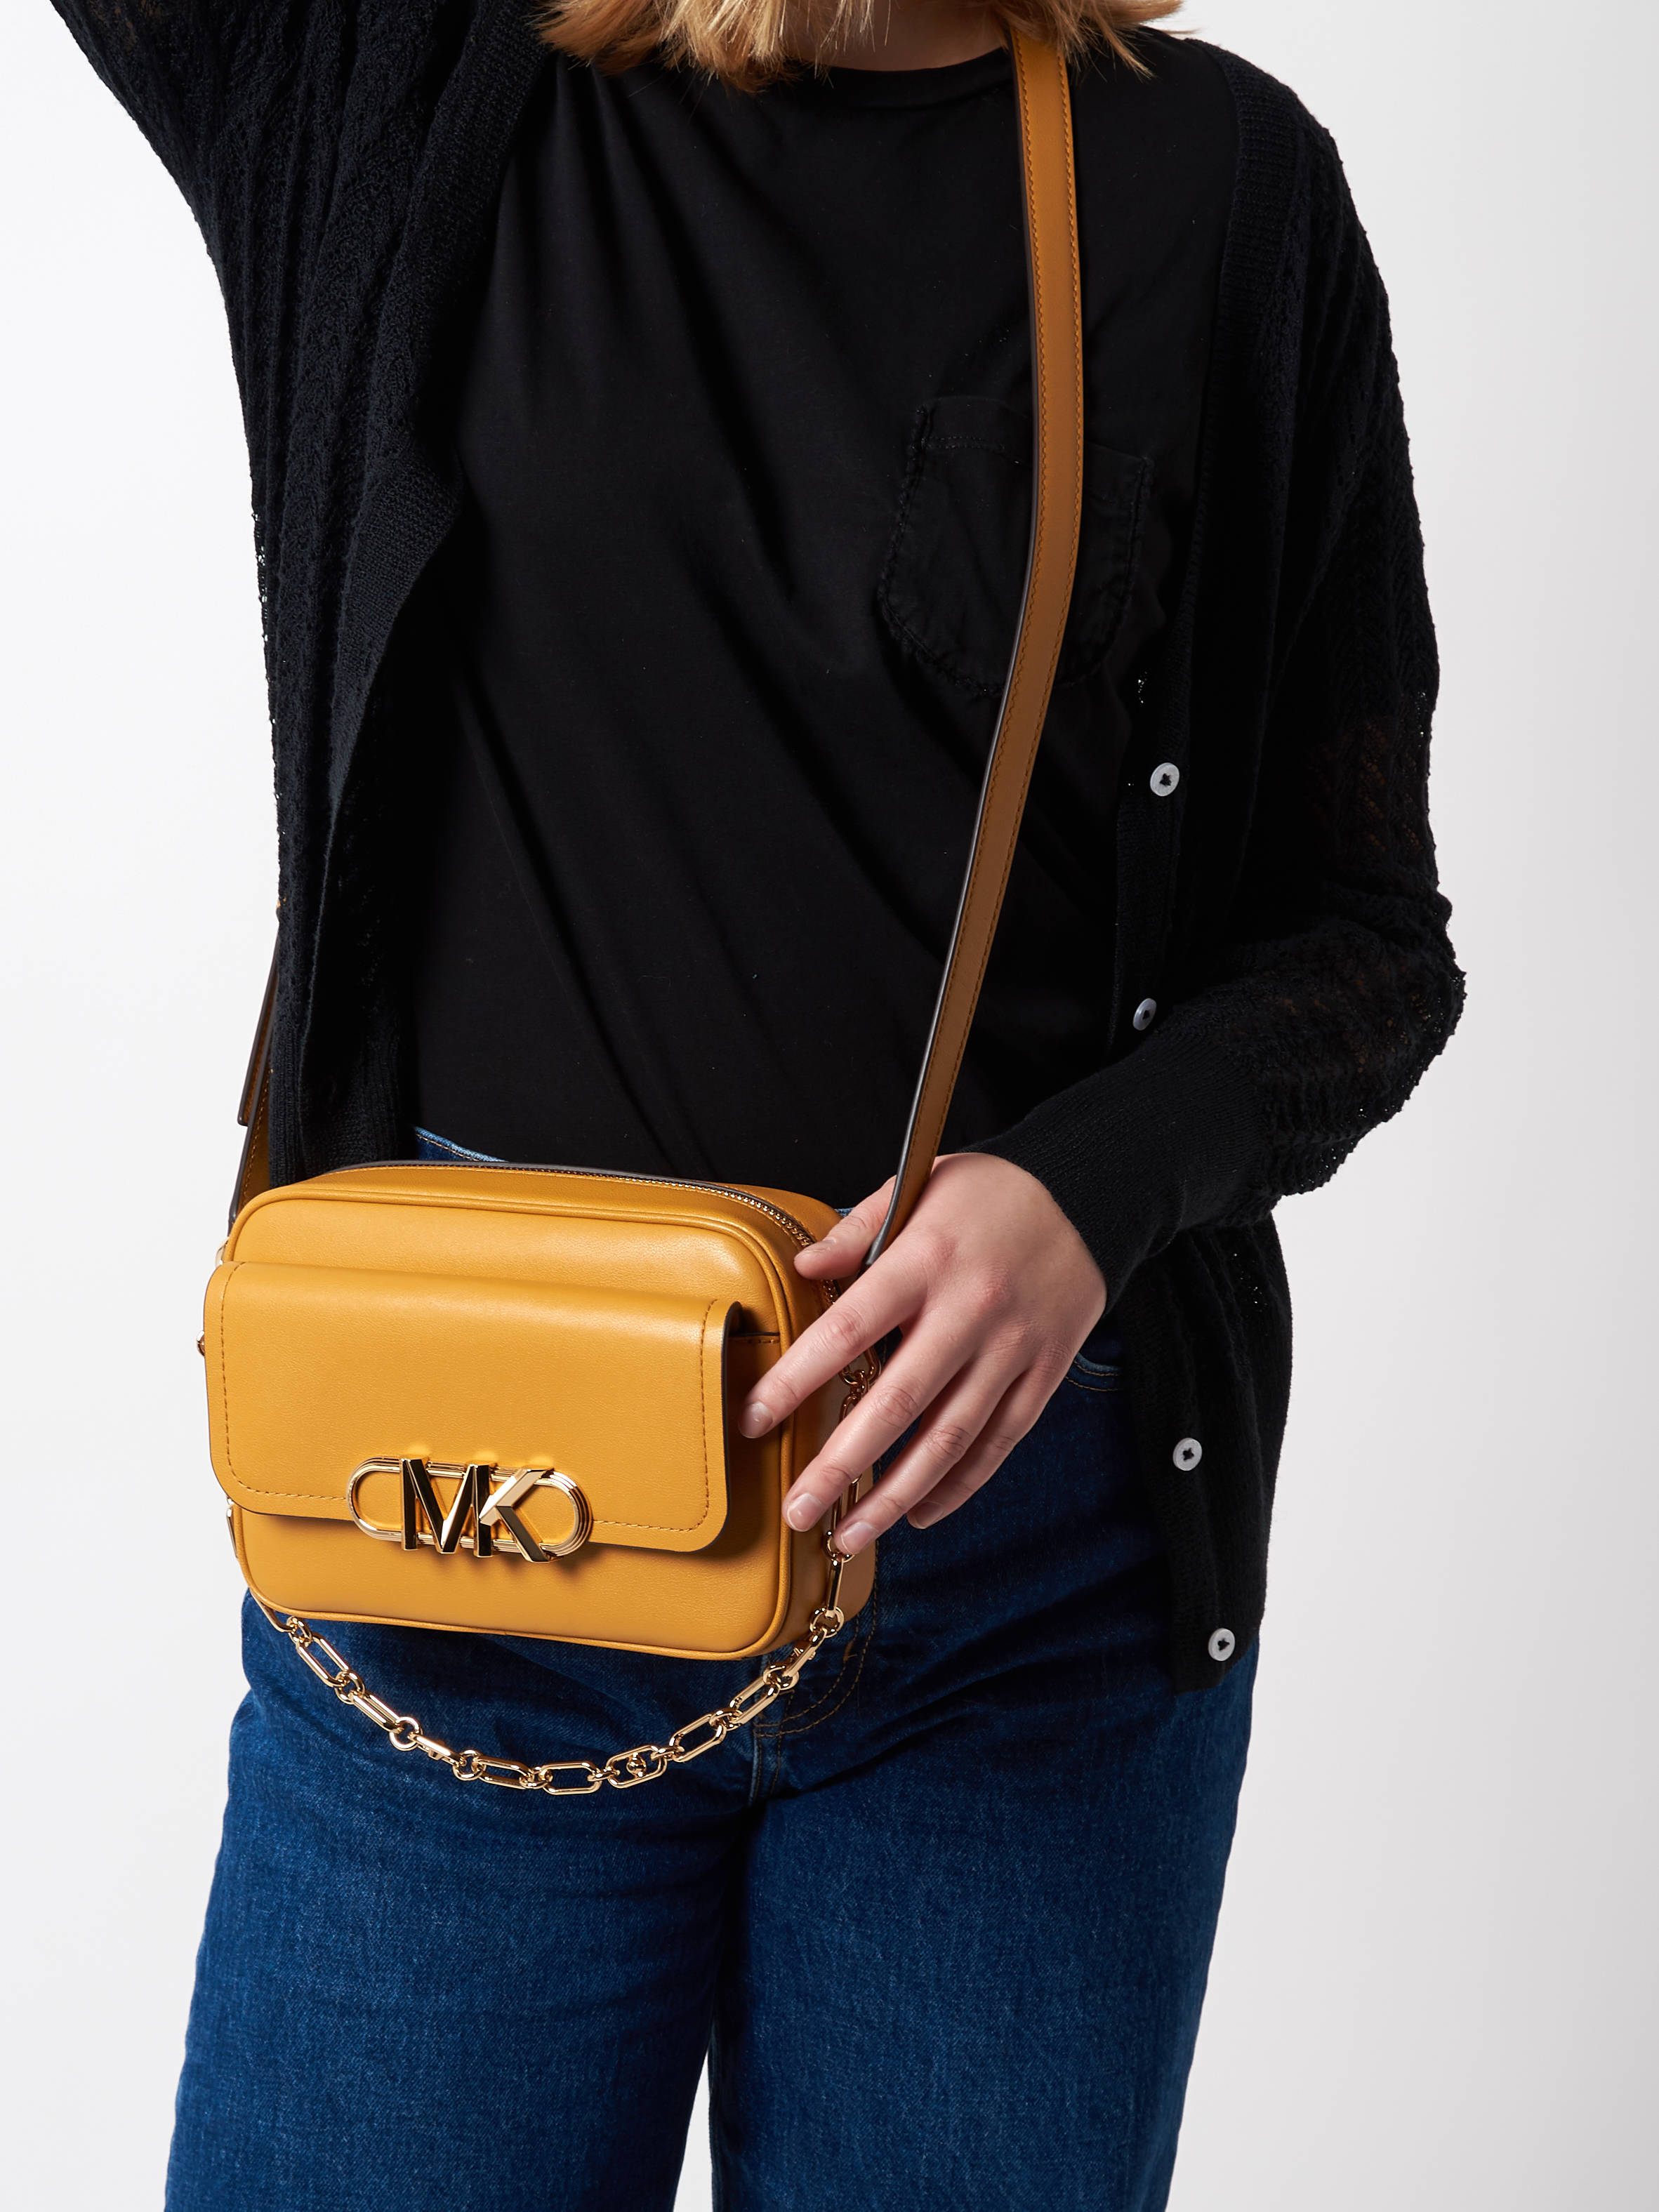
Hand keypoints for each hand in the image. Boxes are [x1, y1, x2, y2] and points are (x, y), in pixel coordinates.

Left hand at [739, 1152, 1106, 1555]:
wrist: (1093, 1193)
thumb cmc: (993, 1191)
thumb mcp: (920, 1184)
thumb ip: (857, 1231)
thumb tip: (803, 1270)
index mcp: (926, 1261)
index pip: (848, 1329)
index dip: (797, 1379)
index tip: (755, 1418)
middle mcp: (969, 1312)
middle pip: (897, 1403)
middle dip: (841, 1465)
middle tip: (797, 1510)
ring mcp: (1011, 1349)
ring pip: (949, 1440)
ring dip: (896, 1497)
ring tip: (849, 1534)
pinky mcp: (1044, 1373)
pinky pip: (997, 1443)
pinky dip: (958, 1486)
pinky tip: (919, 1514)